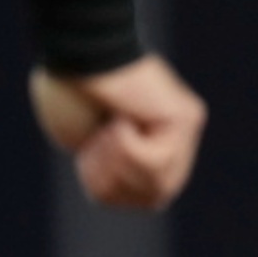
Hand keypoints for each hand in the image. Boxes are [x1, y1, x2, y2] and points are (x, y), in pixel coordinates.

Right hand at [28, 53, 205, 210]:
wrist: (75, 56)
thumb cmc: (70, 93)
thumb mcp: (86, 146)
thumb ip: (116, 172)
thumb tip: (137, 186)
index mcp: (156, 151)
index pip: (144, 200)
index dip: (107, 188)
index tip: (90, 149)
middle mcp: (181, 140)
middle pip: (154, 198)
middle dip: (112, 179)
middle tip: (99, 137)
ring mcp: (187, 128)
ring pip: (156, 184)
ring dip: (117, 161)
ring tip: (108, 126)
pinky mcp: (187, 117)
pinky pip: (154, 162)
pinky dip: (125, 147)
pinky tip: (120, 119)